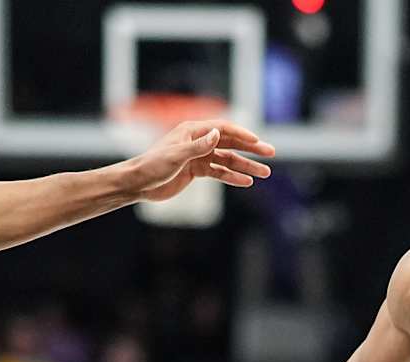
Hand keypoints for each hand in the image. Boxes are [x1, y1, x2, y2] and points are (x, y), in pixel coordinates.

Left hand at [129, 120, 274, 201]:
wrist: (139, 183)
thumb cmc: (154, 165)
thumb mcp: (176, 156)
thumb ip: (198, 146)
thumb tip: (217, 134)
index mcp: (192, 131)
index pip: (223, 129)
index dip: (242, 134)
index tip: (258, 142)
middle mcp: (198, 141)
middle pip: (230, 143)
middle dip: (251, 149)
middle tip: (270, 153)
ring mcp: (198, 156)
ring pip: (227, 160)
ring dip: (246, 166)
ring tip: (264, 173)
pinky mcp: (196, 171)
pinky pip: (219, 173)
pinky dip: (232, 177)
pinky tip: (246, 182)